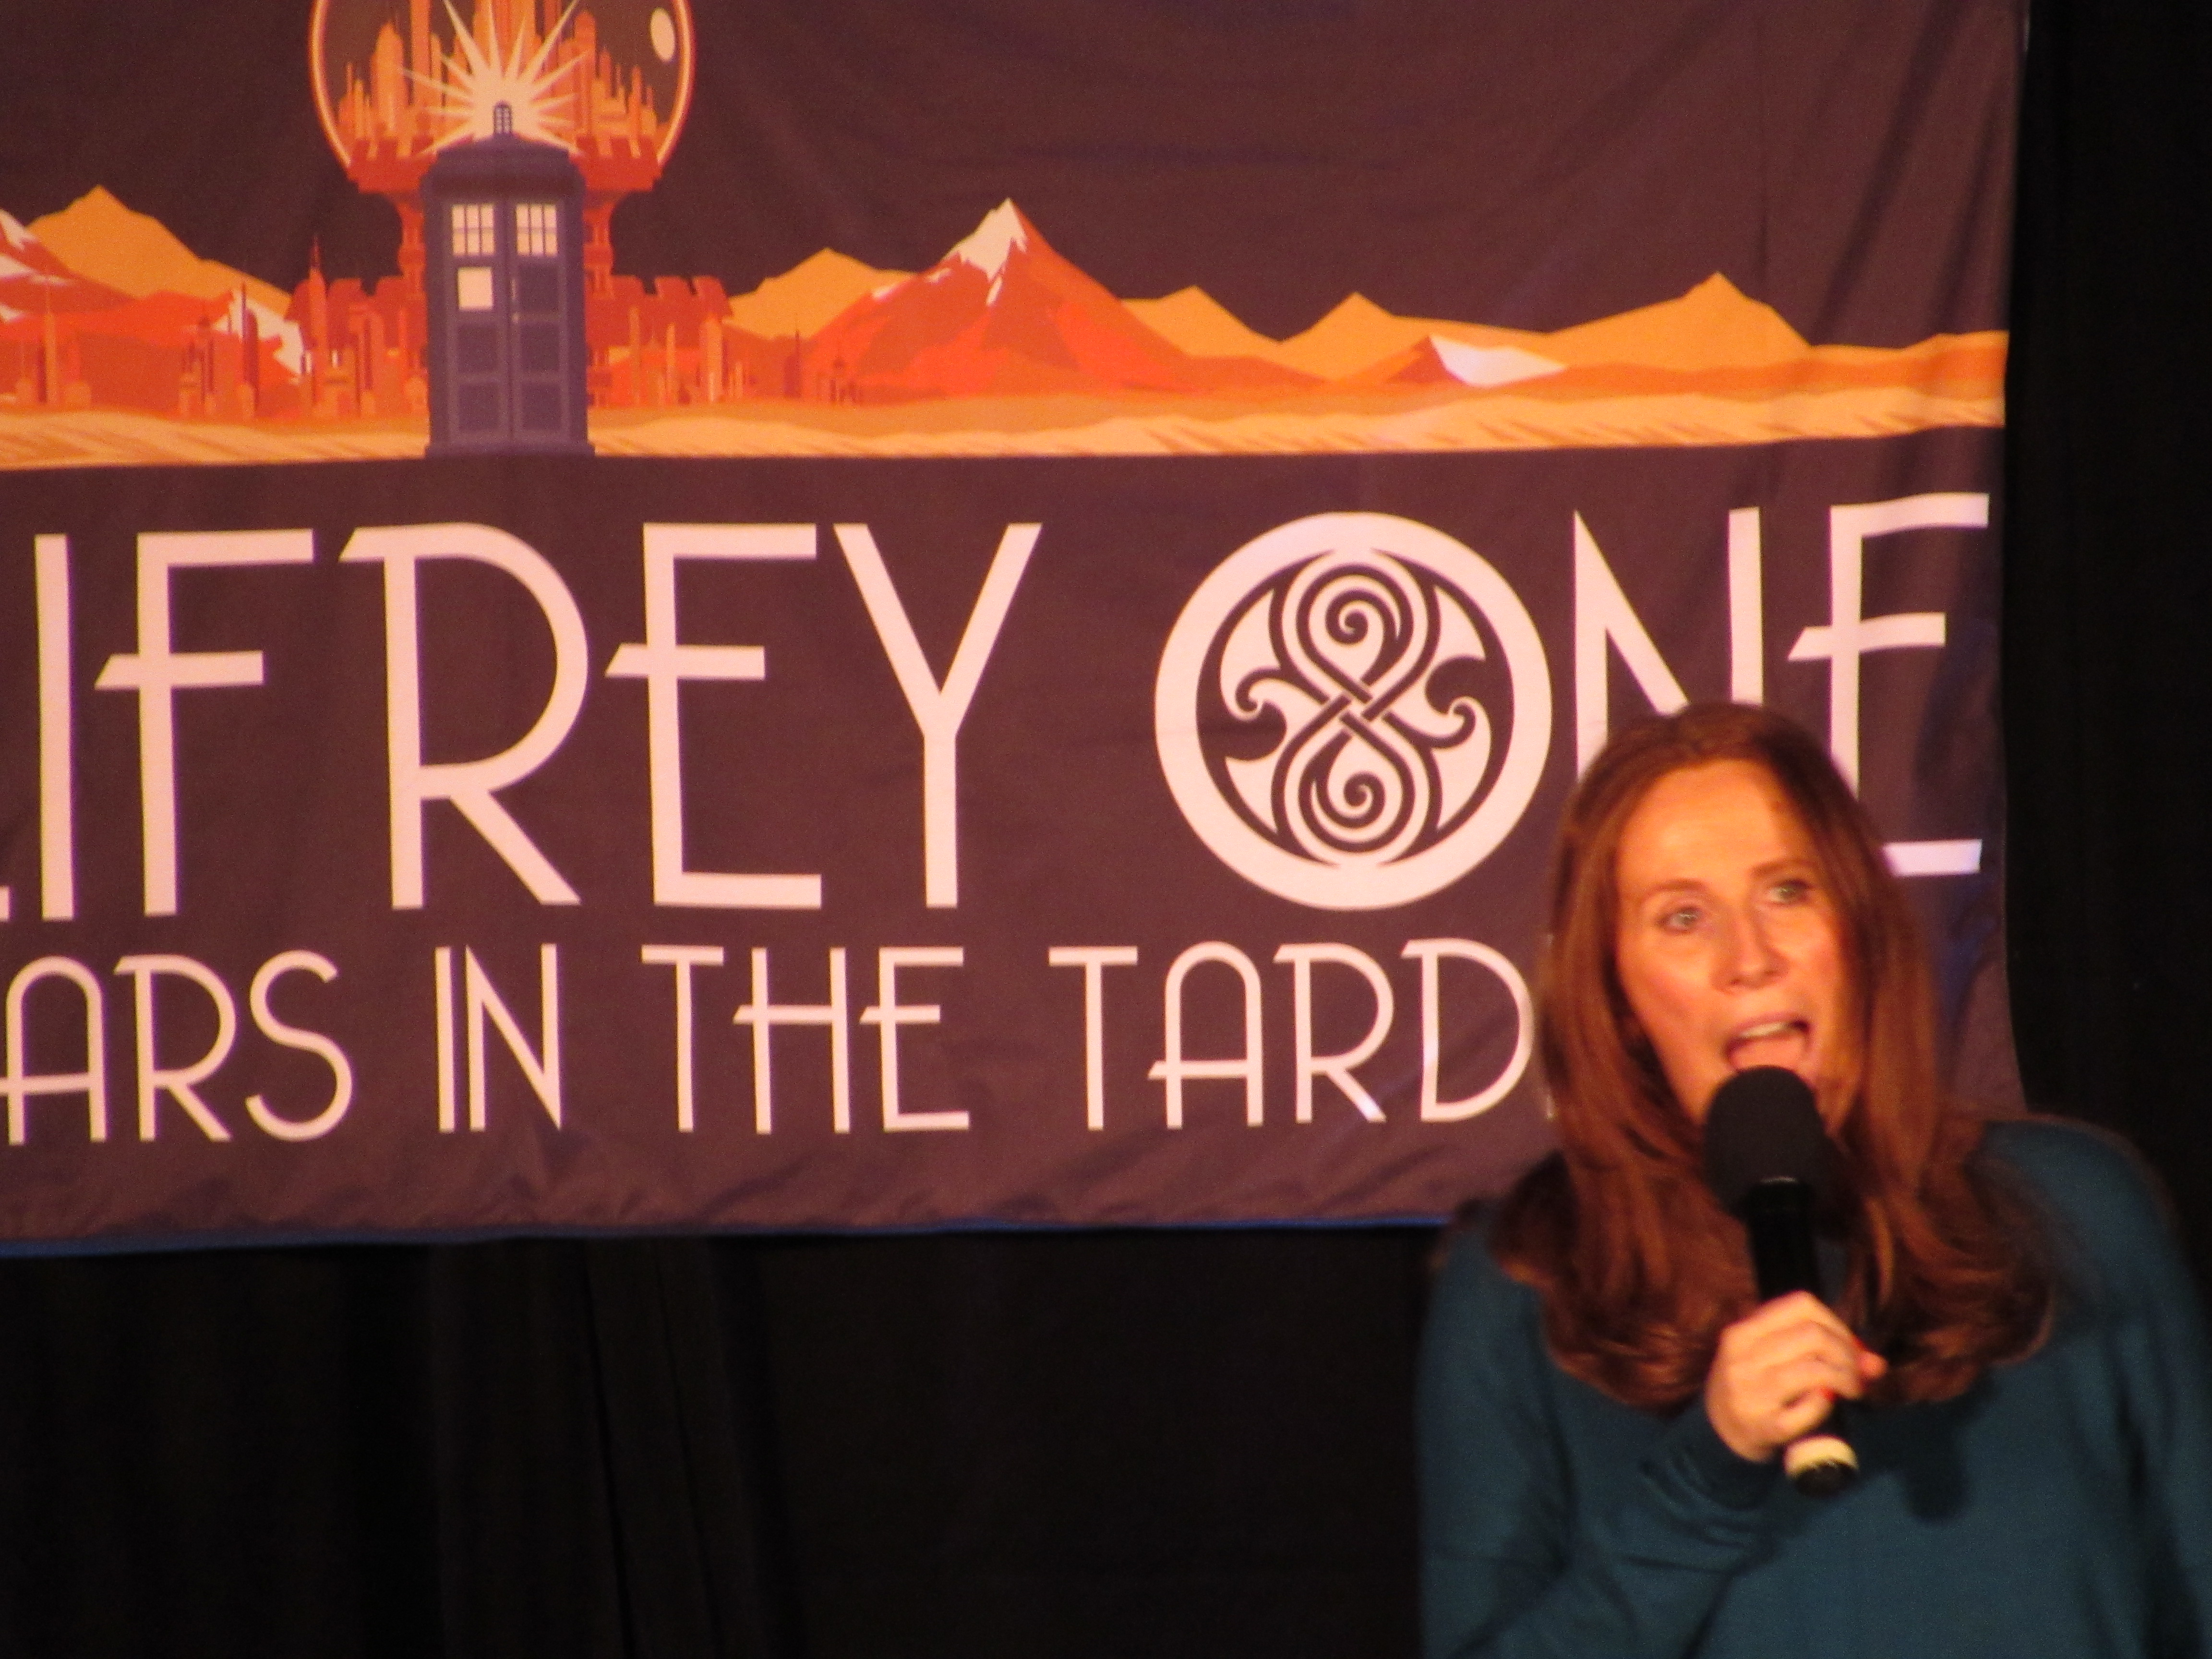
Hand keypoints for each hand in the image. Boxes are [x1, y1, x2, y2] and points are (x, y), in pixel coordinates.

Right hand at [1703, 1291, 1886, 1463]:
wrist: (1718, 1437)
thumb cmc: (1753, 1389)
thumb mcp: (1774, 1360)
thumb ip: (1819, 1351)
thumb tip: (1876, 1362)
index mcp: (1743, 1332)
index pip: (1801, 1305)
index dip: (1836, 1323)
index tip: (1849, 1347)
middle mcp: (1742, 1357)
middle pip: (1813, 1335)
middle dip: (1846, 1354)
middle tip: (1855, 1374)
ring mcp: (1750, 1392)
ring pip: (1814, 1369)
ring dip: (1845, 1378)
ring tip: (1851, 1390)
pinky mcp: (1764, 1426)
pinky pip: (1811, 1408)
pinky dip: (1827, 1405)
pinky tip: (1828, 1406)